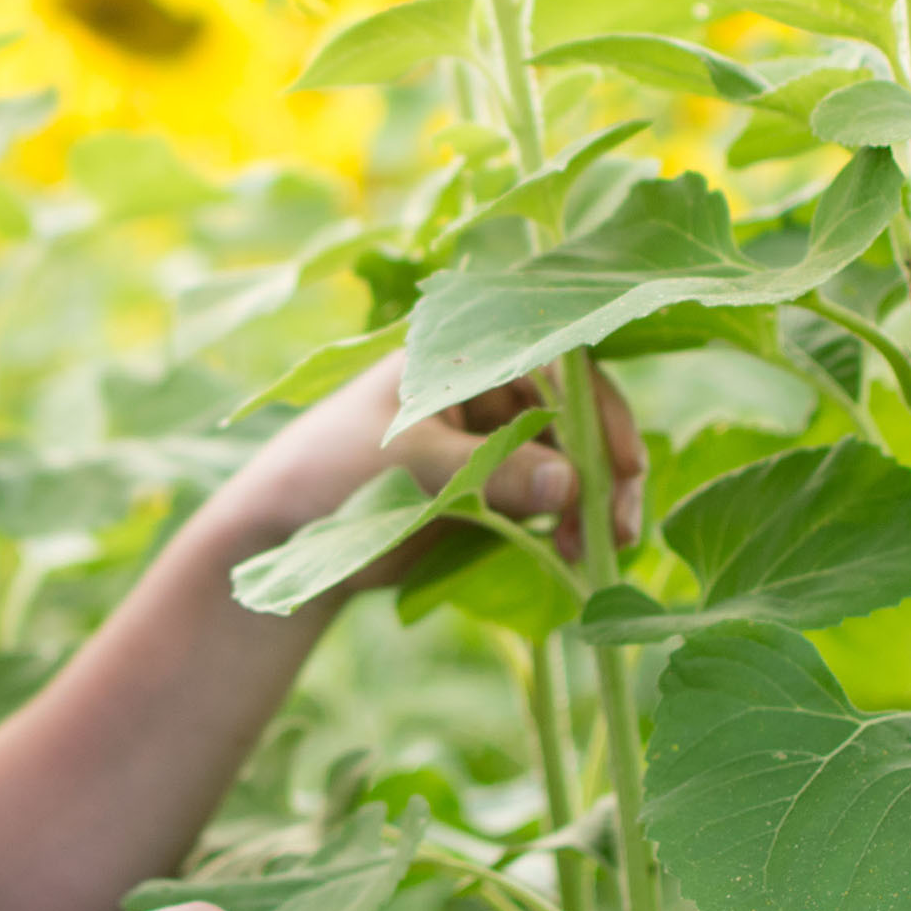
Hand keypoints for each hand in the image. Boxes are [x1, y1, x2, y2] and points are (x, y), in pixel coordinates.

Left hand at [219, 350, 643, 581]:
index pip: (558, 363)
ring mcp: (496, 438)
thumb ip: (491, 472)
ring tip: (592, 553)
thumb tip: (573, 483)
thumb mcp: (410, 466)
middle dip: (607, 469)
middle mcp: (492, 387)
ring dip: (594, 503)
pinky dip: (571, 523)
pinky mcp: (495, 485)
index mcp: (466, 354)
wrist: (286, 528)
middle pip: (579, 416)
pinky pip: (552, 496)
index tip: (624, 466)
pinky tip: (572, 556)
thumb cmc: (331, 470)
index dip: (601, 412)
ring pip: (574, 460)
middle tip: (620, 530)